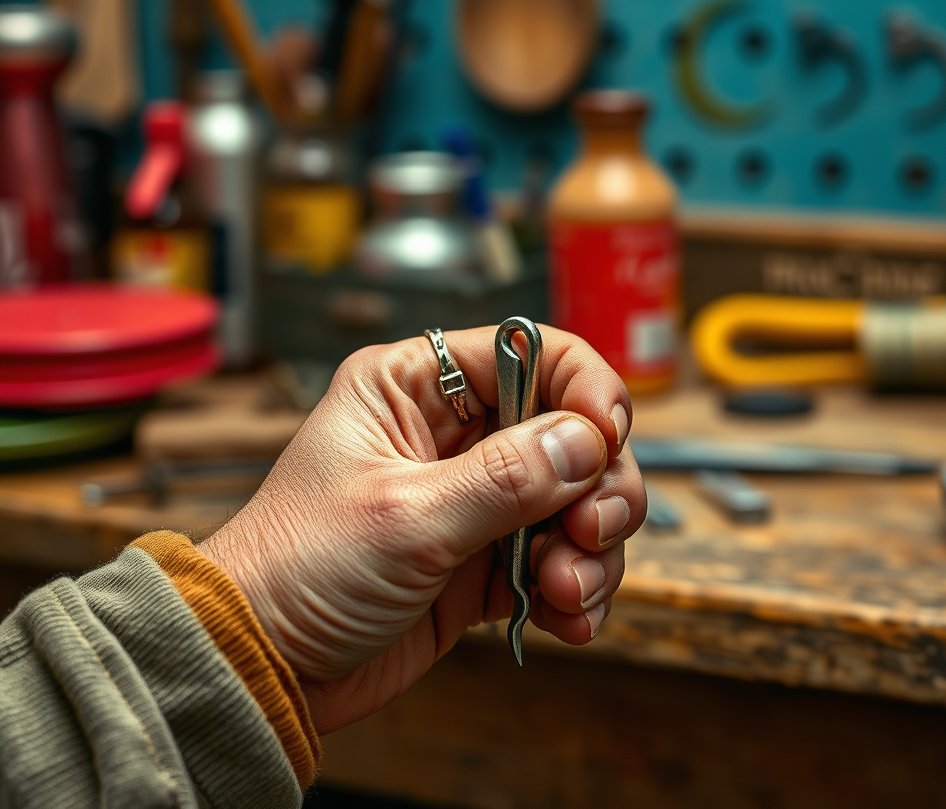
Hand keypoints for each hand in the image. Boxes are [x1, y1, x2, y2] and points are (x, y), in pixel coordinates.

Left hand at [199, 325, 645, 733]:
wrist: (262, 667)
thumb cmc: (299, 569)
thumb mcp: (405, 516)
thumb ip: (506, 477)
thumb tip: (588, 440)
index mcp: (416, 387)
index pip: (530, 353)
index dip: (583, 387)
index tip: (609, 438)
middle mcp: (453, 432)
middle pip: (569, 429)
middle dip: (598, 482)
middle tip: (590, 531)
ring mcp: (474, 497)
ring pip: (576, 497)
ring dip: (592, 546)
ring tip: (568, 591)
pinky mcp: (486, 558)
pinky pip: (559, 557)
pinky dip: (578, 587)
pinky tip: (569, 619)